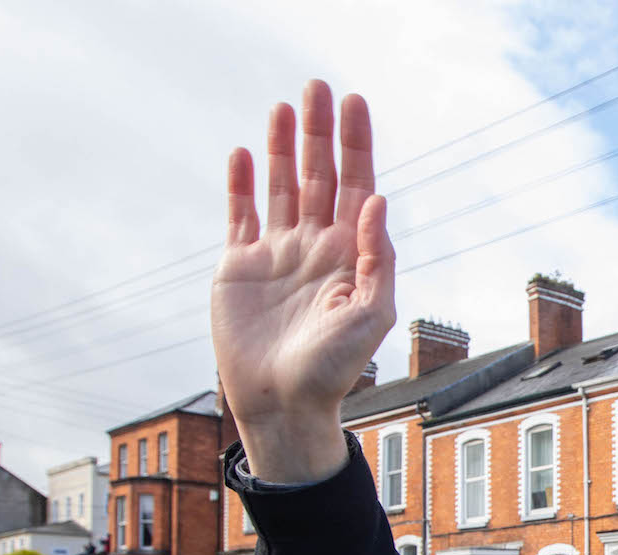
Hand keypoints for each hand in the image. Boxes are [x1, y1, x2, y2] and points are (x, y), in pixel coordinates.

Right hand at [212, 81, 395, 482]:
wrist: (284, 404)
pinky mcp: (240, 268)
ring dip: (281, 147)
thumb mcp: (370, 315)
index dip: (356, 144)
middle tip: (318, 87)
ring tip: (285, 105)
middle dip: (319, 132)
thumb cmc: (334, 369)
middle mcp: (315, 247)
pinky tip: (241, 153)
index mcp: (349, 254)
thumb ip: (376, 258)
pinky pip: (240, 216)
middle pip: (318, 175)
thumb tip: (377, 200)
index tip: (354, 103)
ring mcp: (277, 254)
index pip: (357, 185)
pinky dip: (241, 185)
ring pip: (280, 186)